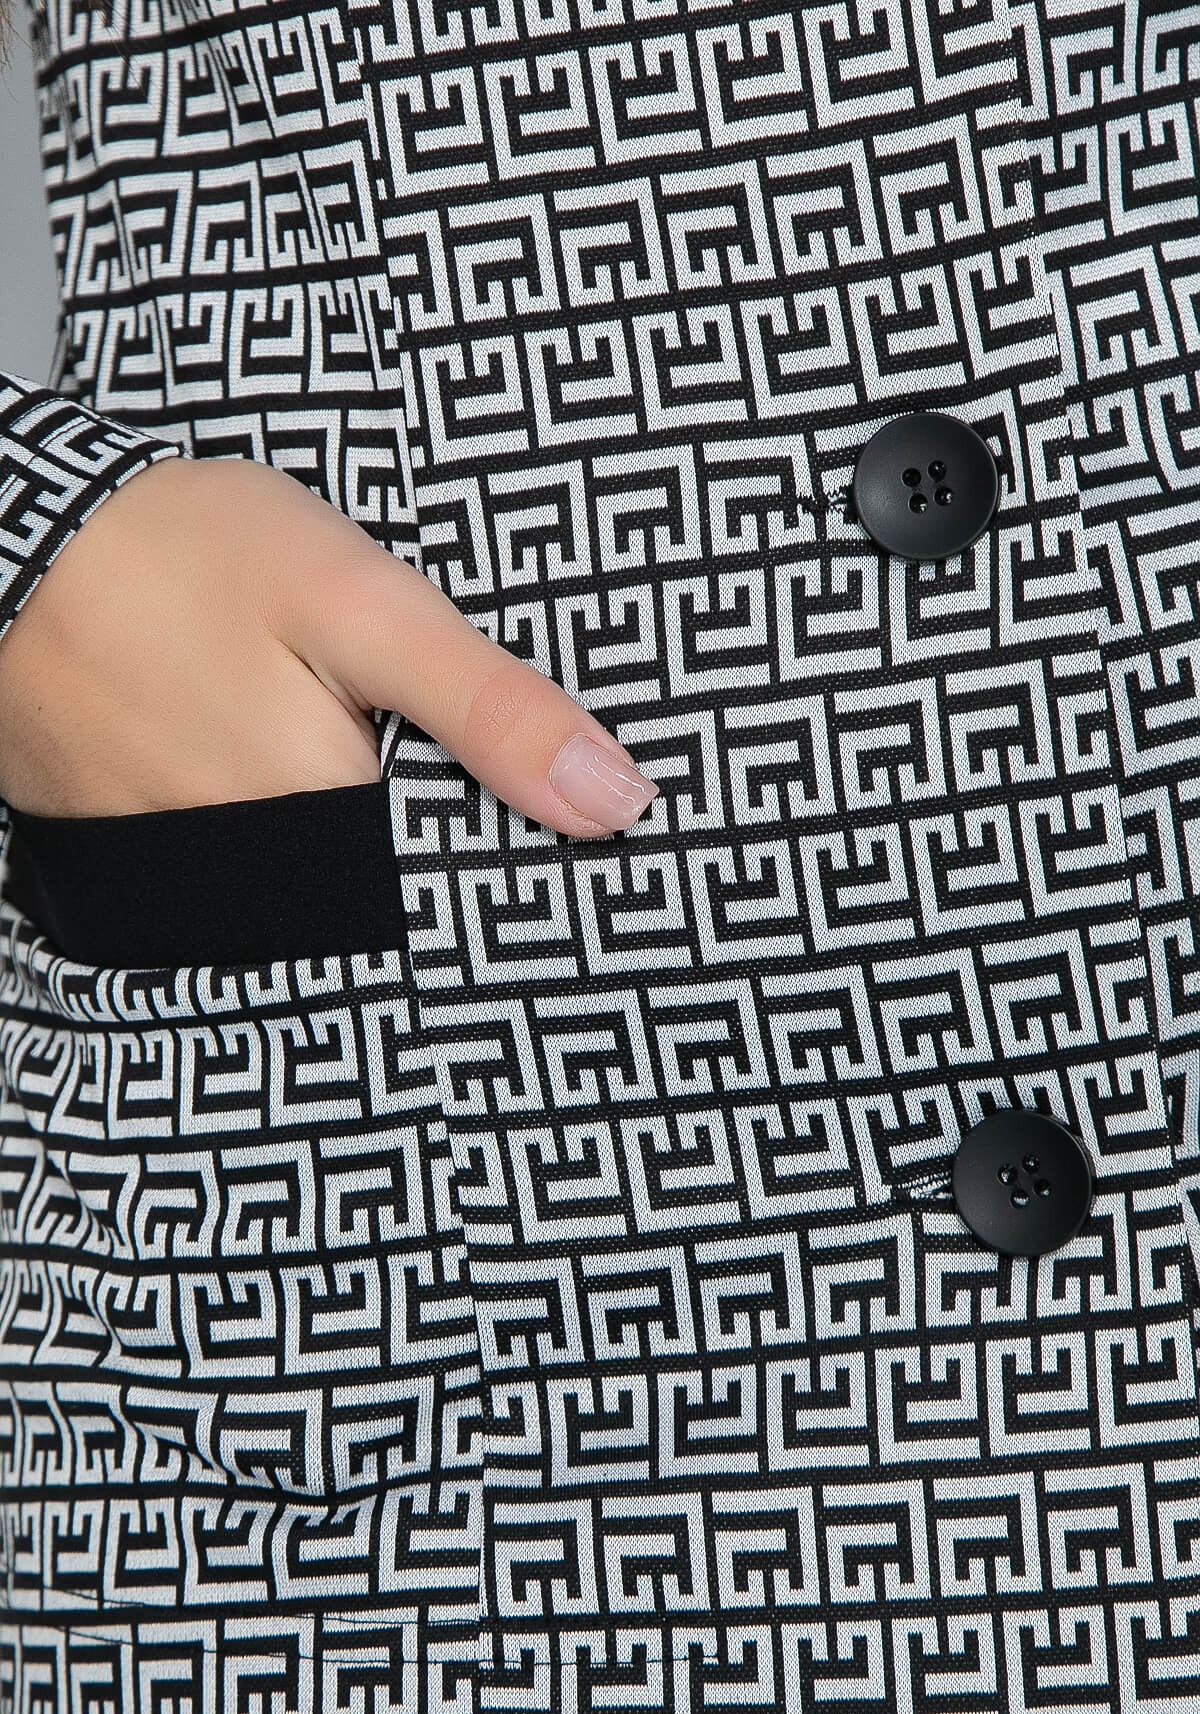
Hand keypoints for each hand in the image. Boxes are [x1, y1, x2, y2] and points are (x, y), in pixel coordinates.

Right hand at [0, 455, 657, 835]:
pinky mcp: (148, 859)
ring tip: (355, 740)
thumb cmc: (179, 559)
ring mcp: (196, 882)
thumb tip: (616, 802)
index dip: (519, 843)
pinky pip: (251, 865)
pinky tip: (281, 751)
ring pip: (325, 882)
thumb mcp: (364, 608)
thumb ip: (491, 709)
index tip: (556, 808)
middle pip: (399, 891)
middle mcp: (267, 886)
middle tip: (439, 746)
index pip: (471, 889)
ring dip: (362, 829)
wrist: (8, 547)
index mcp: (338, 836)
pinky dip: (284, 818)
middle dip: (442, 833)